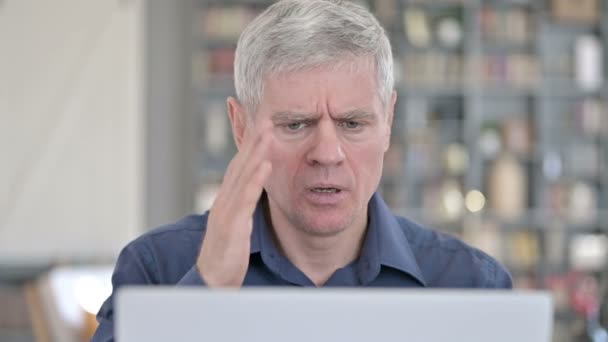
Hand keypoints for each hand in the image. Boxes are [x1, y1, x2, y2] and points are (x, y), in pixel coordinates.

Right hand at [197, 121, 272, 286]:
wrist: (212, 282)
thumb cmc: (226, 255)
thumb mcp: (236, 227)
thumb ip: (243, 208)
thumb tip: (252, 195)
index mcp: (227, 200)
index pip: (240, 167)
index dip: (250, 146)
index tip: (262, 125)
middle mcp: (224, 200)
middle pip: (240, 164)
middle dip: (253, 140)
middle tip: (265, 116)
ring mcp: (226, 211)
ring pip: (242, 175)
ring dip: (256, 151)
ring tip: (268, 131)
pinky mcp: (231, 225)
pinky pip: (245, 198)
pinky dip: (255, 179)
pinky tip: (266, 164)